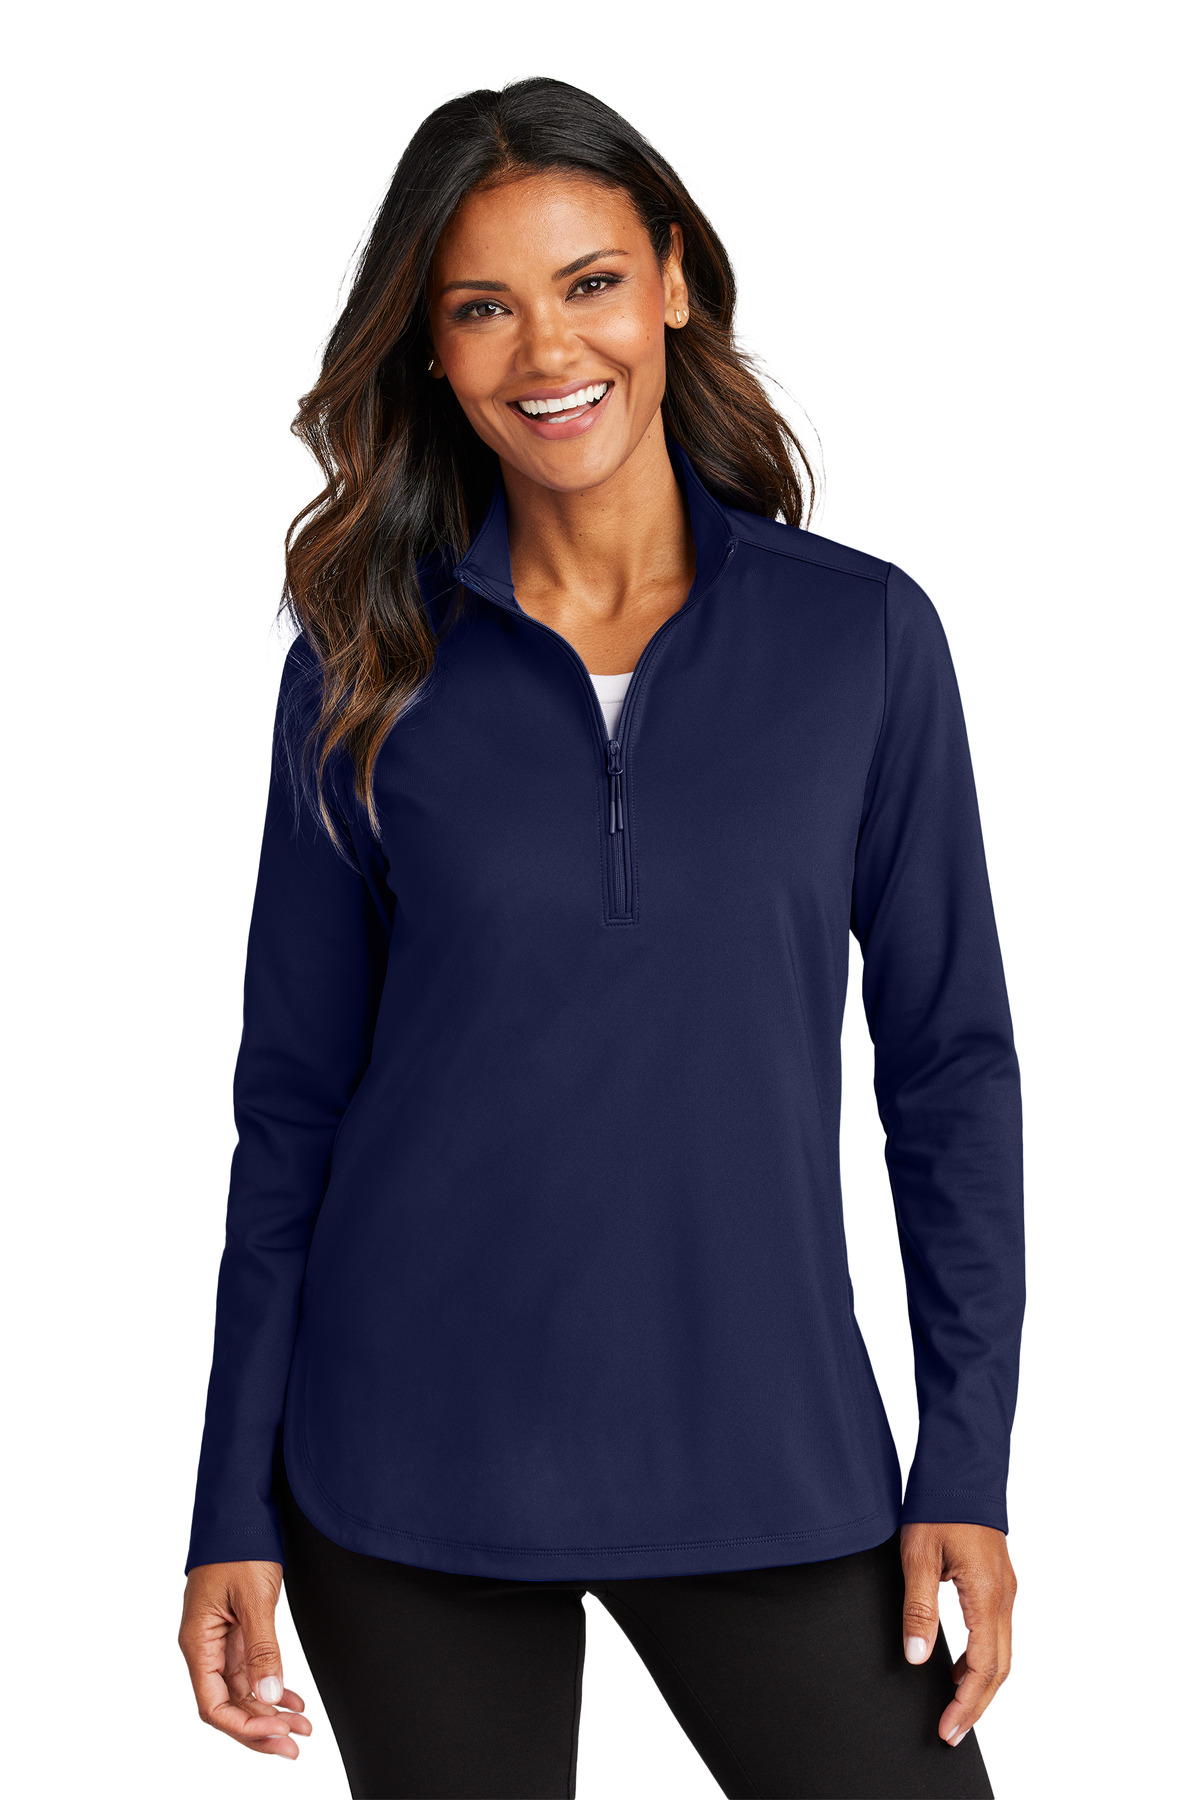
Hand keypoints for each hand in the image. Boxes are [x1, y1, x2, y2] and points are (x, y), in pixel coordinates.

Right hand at [179, 1560, 311, 1759]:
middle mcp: (205, 1647)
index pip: (213, 1704)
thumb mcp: (253, 1597)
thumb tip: (268, 1697)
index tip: (277, 1733)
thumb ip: (261, 1649)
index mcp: (198, 1642)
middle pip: (228, 1706)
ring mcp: (220, 1641)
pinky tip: (293, 1701)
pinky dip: (272, 1687)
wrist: (240, 1511)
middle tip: (295, 1744)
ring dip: (270, 1712)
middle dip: (260, 1729)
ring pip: (242, 1692)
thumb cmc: (238, 1545)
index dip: (244, 1726)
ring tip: (302, 1726)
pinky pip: (251, 1672)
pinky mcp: (236, 1632)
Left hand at [899, 1522, 1015, 1747]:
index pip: (984, 1667)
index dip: (966, 1703)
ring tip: (954, 1707)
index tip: (948, 1729)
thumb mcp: (917, 1556)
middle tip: (952, 1732)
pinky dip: (982, 1659)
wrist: (962, 1468)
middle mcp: (1004, 1597)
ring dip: (981, 1684)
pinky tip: (958, 1664)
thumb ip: (918, 1609)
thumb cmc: (939, 1505)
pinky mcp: (998, 1582)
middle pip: (1000, 1668)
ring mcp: (1005, 1589)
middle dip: (977, 1704)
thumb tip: (918, 1657)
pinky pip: (997, 1632)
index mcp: (987, 1595)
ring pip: (1002, 1652)